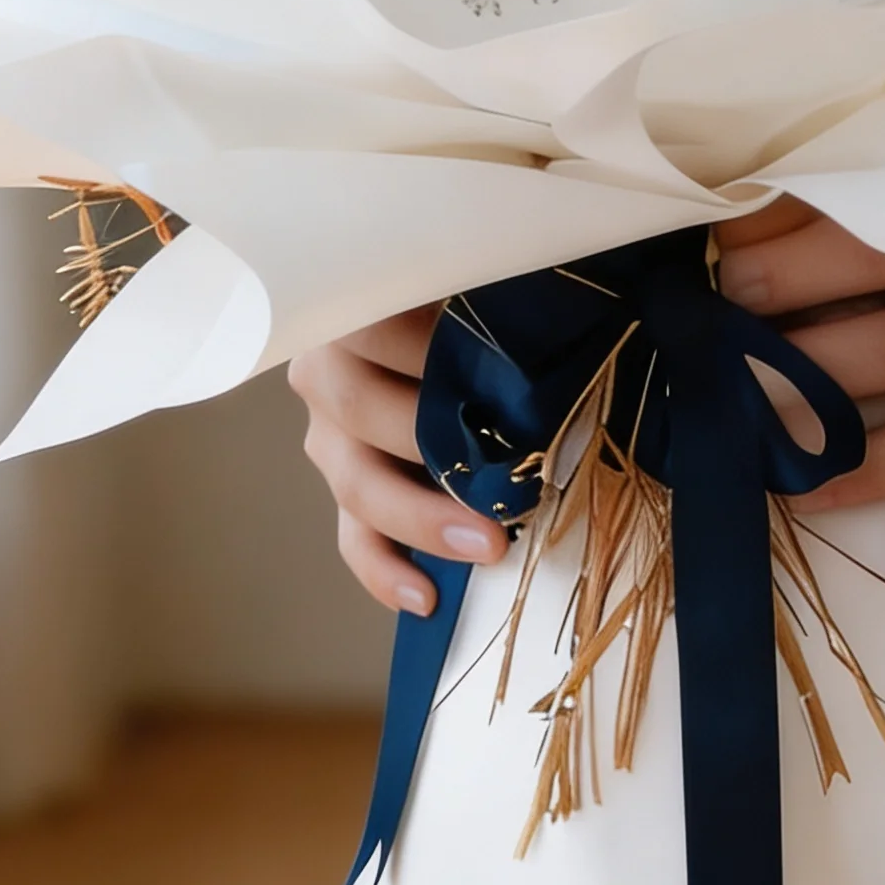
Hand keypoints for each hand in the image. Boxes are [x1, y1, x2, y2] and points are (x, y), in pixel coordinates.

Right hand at [288, 308, 501, 619]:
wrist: (448, 325)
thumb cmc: (478, 302)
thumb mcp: (486, 286)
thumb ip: (499, 300)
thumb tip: (556, 321)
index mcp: (355, 308)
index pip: (373, 328)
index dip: (429, 352)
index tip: (498, 374)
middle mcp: (327, 370)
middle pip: (360, 411)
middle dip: (435, 448)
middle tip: (505, 473)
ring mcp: (330, 434)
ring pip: (356, 484)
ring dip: (422, 519)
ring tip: (487, 545)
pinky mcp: (347, 486)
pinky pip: (354, 537)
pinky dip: (386, 570)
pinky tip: (425, 597)